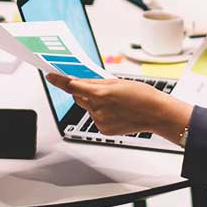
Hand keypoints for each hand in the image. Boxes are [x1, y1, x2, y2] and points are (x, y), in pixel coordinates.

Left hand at [43, 73, 186, 136]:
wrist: (156, 113)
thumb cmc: (141, 96)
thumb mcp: (117, 82)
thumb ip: (95, 83)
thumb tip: (80, 81)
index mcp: (100, 94)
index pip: (72, 86)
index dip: (59, 81)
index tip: (50, 76)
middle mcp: (97, 109)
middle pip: (79, 97)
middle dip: (83, 92)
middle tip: (100, 90)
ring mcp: (99, 121)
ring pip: (87, 108)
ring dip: (95, 103)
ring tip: (115, 103)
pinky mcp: (103, 130)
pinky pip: (95, 119)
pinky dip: (101, 114)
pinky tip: (116, 112)